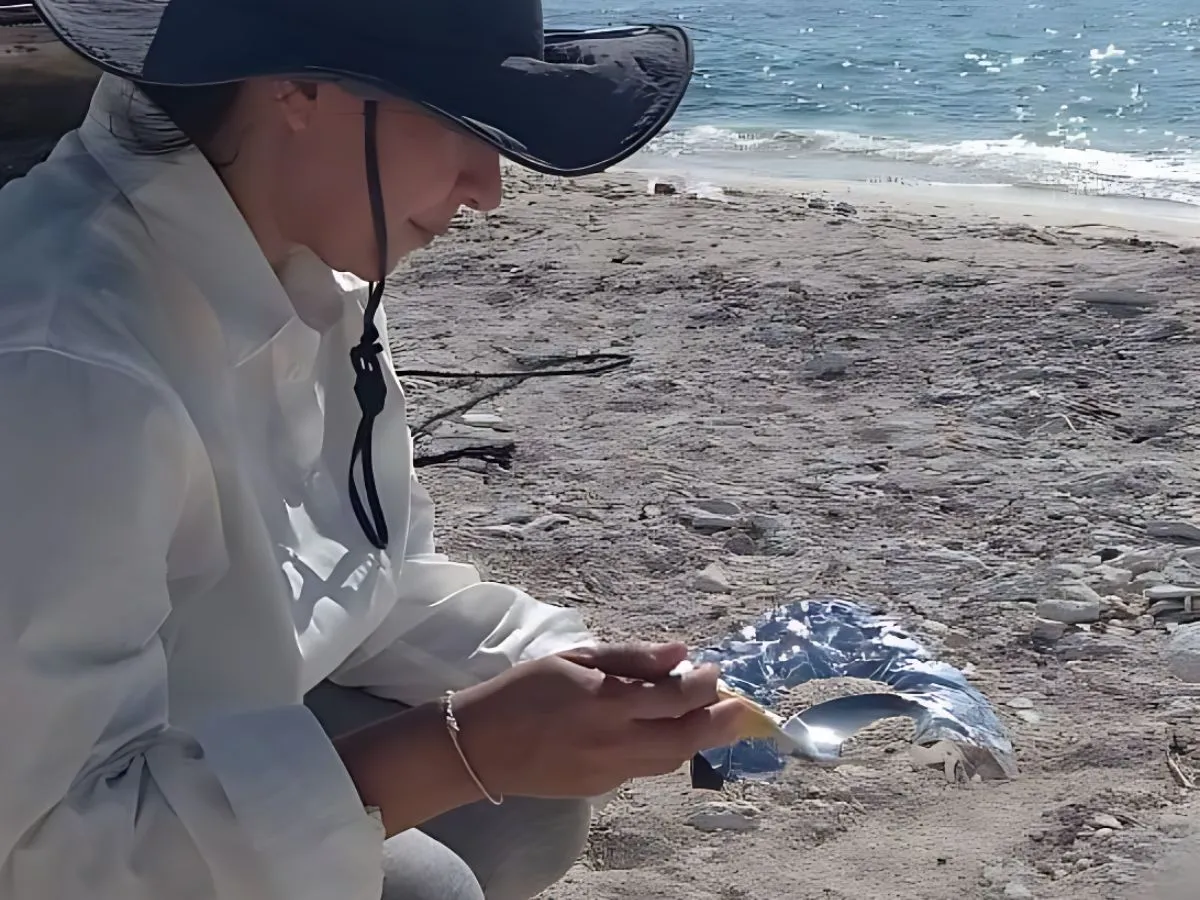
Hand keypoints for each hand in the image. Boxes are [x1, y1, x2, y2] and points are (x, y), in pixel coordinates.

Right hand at [451, 643, 744, 798]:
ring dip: (696, 738)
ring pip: (672, 758)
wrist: (482, 746)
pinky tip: (662, 730)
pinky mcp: (603, 788)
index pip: (677, 698)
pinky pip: (646, 768)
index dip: (705, 685)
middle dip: (722, 721)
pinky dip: (664, 748)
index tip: (714, 671)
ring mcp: (611, 770)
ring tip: (707, 716)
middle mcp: (616, 741)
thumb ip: (631, 658)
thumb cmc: (525, 691)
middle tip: (741, 705)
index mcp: (608, 702)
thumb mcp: (575, 659)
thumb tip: (680, 654)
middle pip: (688, 737)